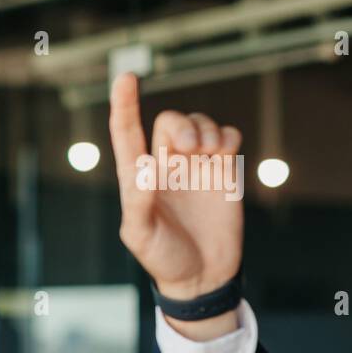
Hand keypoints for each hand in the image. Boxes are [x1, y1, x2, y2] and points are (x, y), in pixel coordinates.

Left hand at [108, 72, 243, 301]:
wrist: (202, 276)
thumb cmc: (164, 258)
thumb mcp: (141, 237)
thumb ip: (138, 205)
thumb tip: (145, 170)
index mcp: (138, 178)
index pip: (127, 133)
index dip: (124, 104)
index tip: (125, 77)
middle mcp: (165, 165)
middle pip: (170, 121)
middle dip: (182, 125)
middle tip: (190, 149)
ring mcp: (195, 166)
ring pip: (199, 124)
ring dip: (205, 130)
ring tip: (208, 155)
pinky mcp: (223, 171)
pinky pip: (227, 135)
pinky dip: (227, 135)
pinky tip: (224, 154)